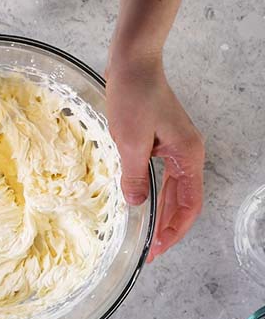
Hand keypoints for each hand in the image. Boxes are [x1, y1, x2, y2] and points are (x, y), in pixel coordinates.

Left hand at [105, 53, 203, 262]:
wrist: (133, 66)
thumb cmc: (134, 97)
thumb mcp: (130, 142)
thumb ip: (135, 177)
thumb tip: (138, 204)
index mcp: (187, 155)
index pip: (189, 203)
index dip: (175, 229)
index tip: (158, 249)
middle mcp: (187, 154)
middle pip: (184, 201)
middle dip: (168, 228)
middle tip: (150, 253)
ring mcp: (176, 149)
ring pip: (174, 191)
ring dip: (163, 215)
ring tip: (148, 237)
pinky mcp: (162, 144)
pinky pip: (164, 178)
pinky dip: (156, 196)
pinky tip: (144, 208)